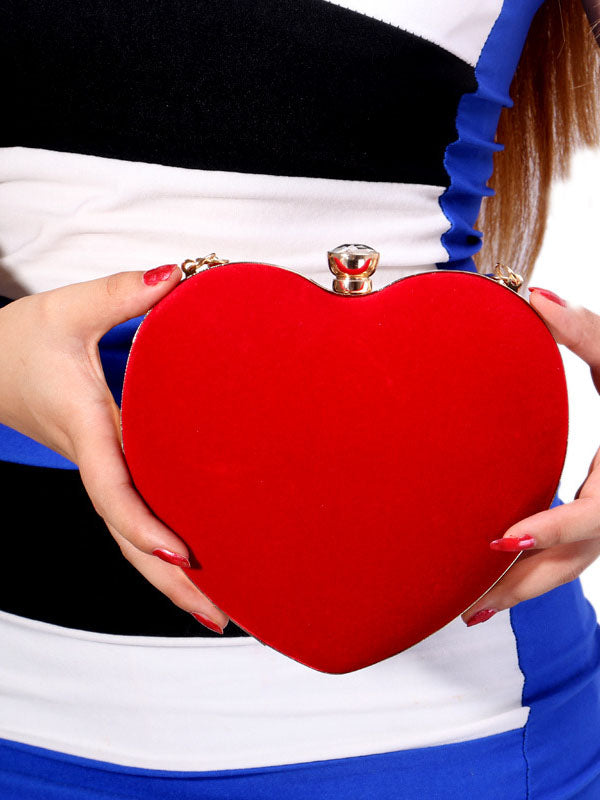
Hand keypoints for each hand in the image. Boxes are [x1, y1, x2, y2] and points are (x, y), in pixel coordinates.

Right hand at [0, 266, 228, 633]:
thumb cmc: (19, 344)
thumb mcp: (66, 309)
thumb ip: (123, 293)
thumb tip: (175, 278)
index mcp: (85, 428)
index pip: (112, 489)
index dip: (143, 525)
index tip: (182, 553)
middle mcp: (93, 460)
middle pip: (129, 534)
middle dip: (168, 580)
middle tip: (217, 615)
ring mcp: (97, 470)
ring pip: (130, 534)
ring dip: (166, 576)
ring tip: (214, 609)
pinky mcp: (103, 467)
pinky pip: (131, 515)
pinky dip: (157, 548)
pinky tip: (188, 565)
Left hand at [462, 286, 599, 625]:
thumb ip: (583, 330)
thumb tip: (534, 297)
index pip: (593, 516)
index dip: (551, 530)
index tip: (501, 542)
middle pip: (572, 562)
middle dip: (522, 586)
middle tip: (466, 603)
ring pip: (569, 569)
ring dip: (523, 590)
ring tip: (469, 608)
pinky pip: (569, 558)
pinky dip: (534, 573)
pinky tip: (496, 581)